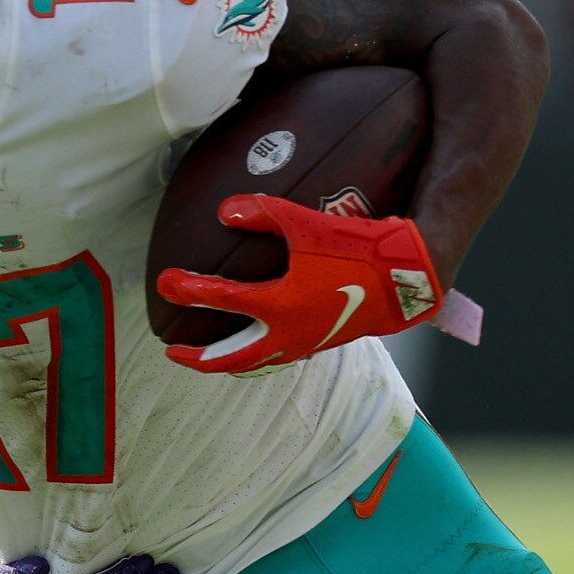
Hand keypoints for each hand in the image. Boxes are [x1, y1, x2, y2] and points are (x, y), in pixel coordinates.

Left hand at [155, 195, 445, 373]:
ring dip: (228, 361)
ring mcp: (305, 343)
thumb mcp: (311, 225)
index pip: (221, 299)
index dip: (190, 289)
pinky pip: (279, 356)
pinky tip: (256, 341)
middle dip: (199, 357)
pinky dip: (258, 354)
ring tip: (209, 356)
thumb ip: (266, 214)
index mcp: (281, 305)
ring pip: (256, 363)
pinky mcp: (322, 342)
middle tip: (173, 350)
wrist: (408, 279)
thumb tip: (225, 210)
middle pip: (232, 358)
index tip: (164, 283)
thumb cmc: (361, 249)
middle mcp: (289, 333)